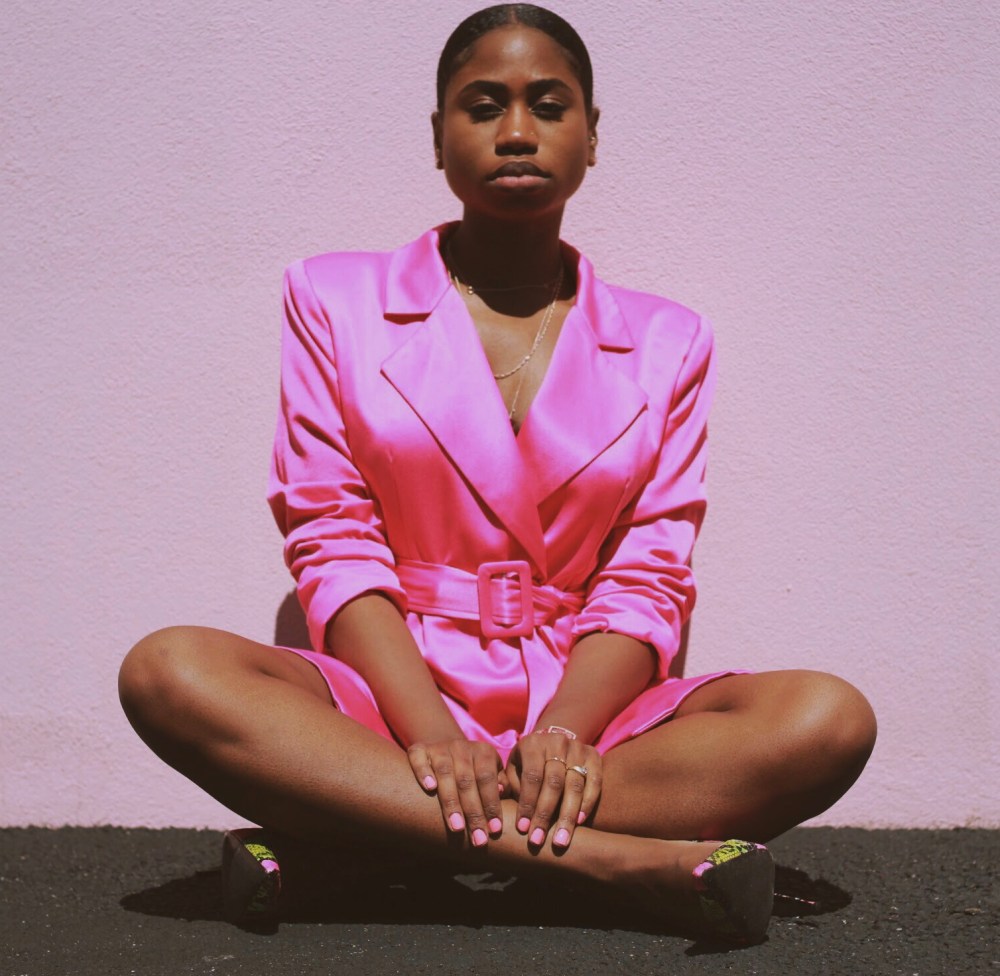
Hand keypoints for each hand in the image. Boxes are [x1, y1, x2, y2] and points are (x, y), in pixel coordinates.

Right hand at [407, 738, 504, 846]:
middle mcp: (461, 747)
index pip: (488, 779)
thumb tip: (502, 792)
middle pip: (467, 781)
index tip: (495, 830)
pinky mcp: (419, 749)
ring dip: (451, 802)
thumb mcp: (491, 771)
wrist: (444, 746)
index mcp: (483, 752)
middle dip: (473, 813)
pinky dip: (424, 772)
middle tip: (477, 840)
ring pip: (445, 773)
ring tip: (457, 828)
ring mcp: (439, 748)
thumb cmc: (473, 770)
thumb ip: (499, 783)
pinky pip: (419, 758)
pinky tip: (429, 789)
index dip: (491, 804)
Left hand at [505, 730, 601, 851]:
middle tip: (539, 841)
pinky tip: (580, 822)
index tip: (522, 829)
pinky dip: (588, 803)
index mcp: (532, 744)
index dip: (527, 803)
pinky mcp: (593, 755)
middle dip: (545, 814)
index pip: (531, 777)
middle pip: (553, 783)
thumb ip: (507, 783)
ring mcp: (577, 748)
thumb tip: (497, 799)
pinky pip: (594, 782)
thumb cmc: (528, 764)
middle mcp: (556, 742)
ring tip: (560, 840)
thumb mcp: (514, 768)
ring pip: (574, 785)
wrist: (554, 744)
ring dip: (567, 815)